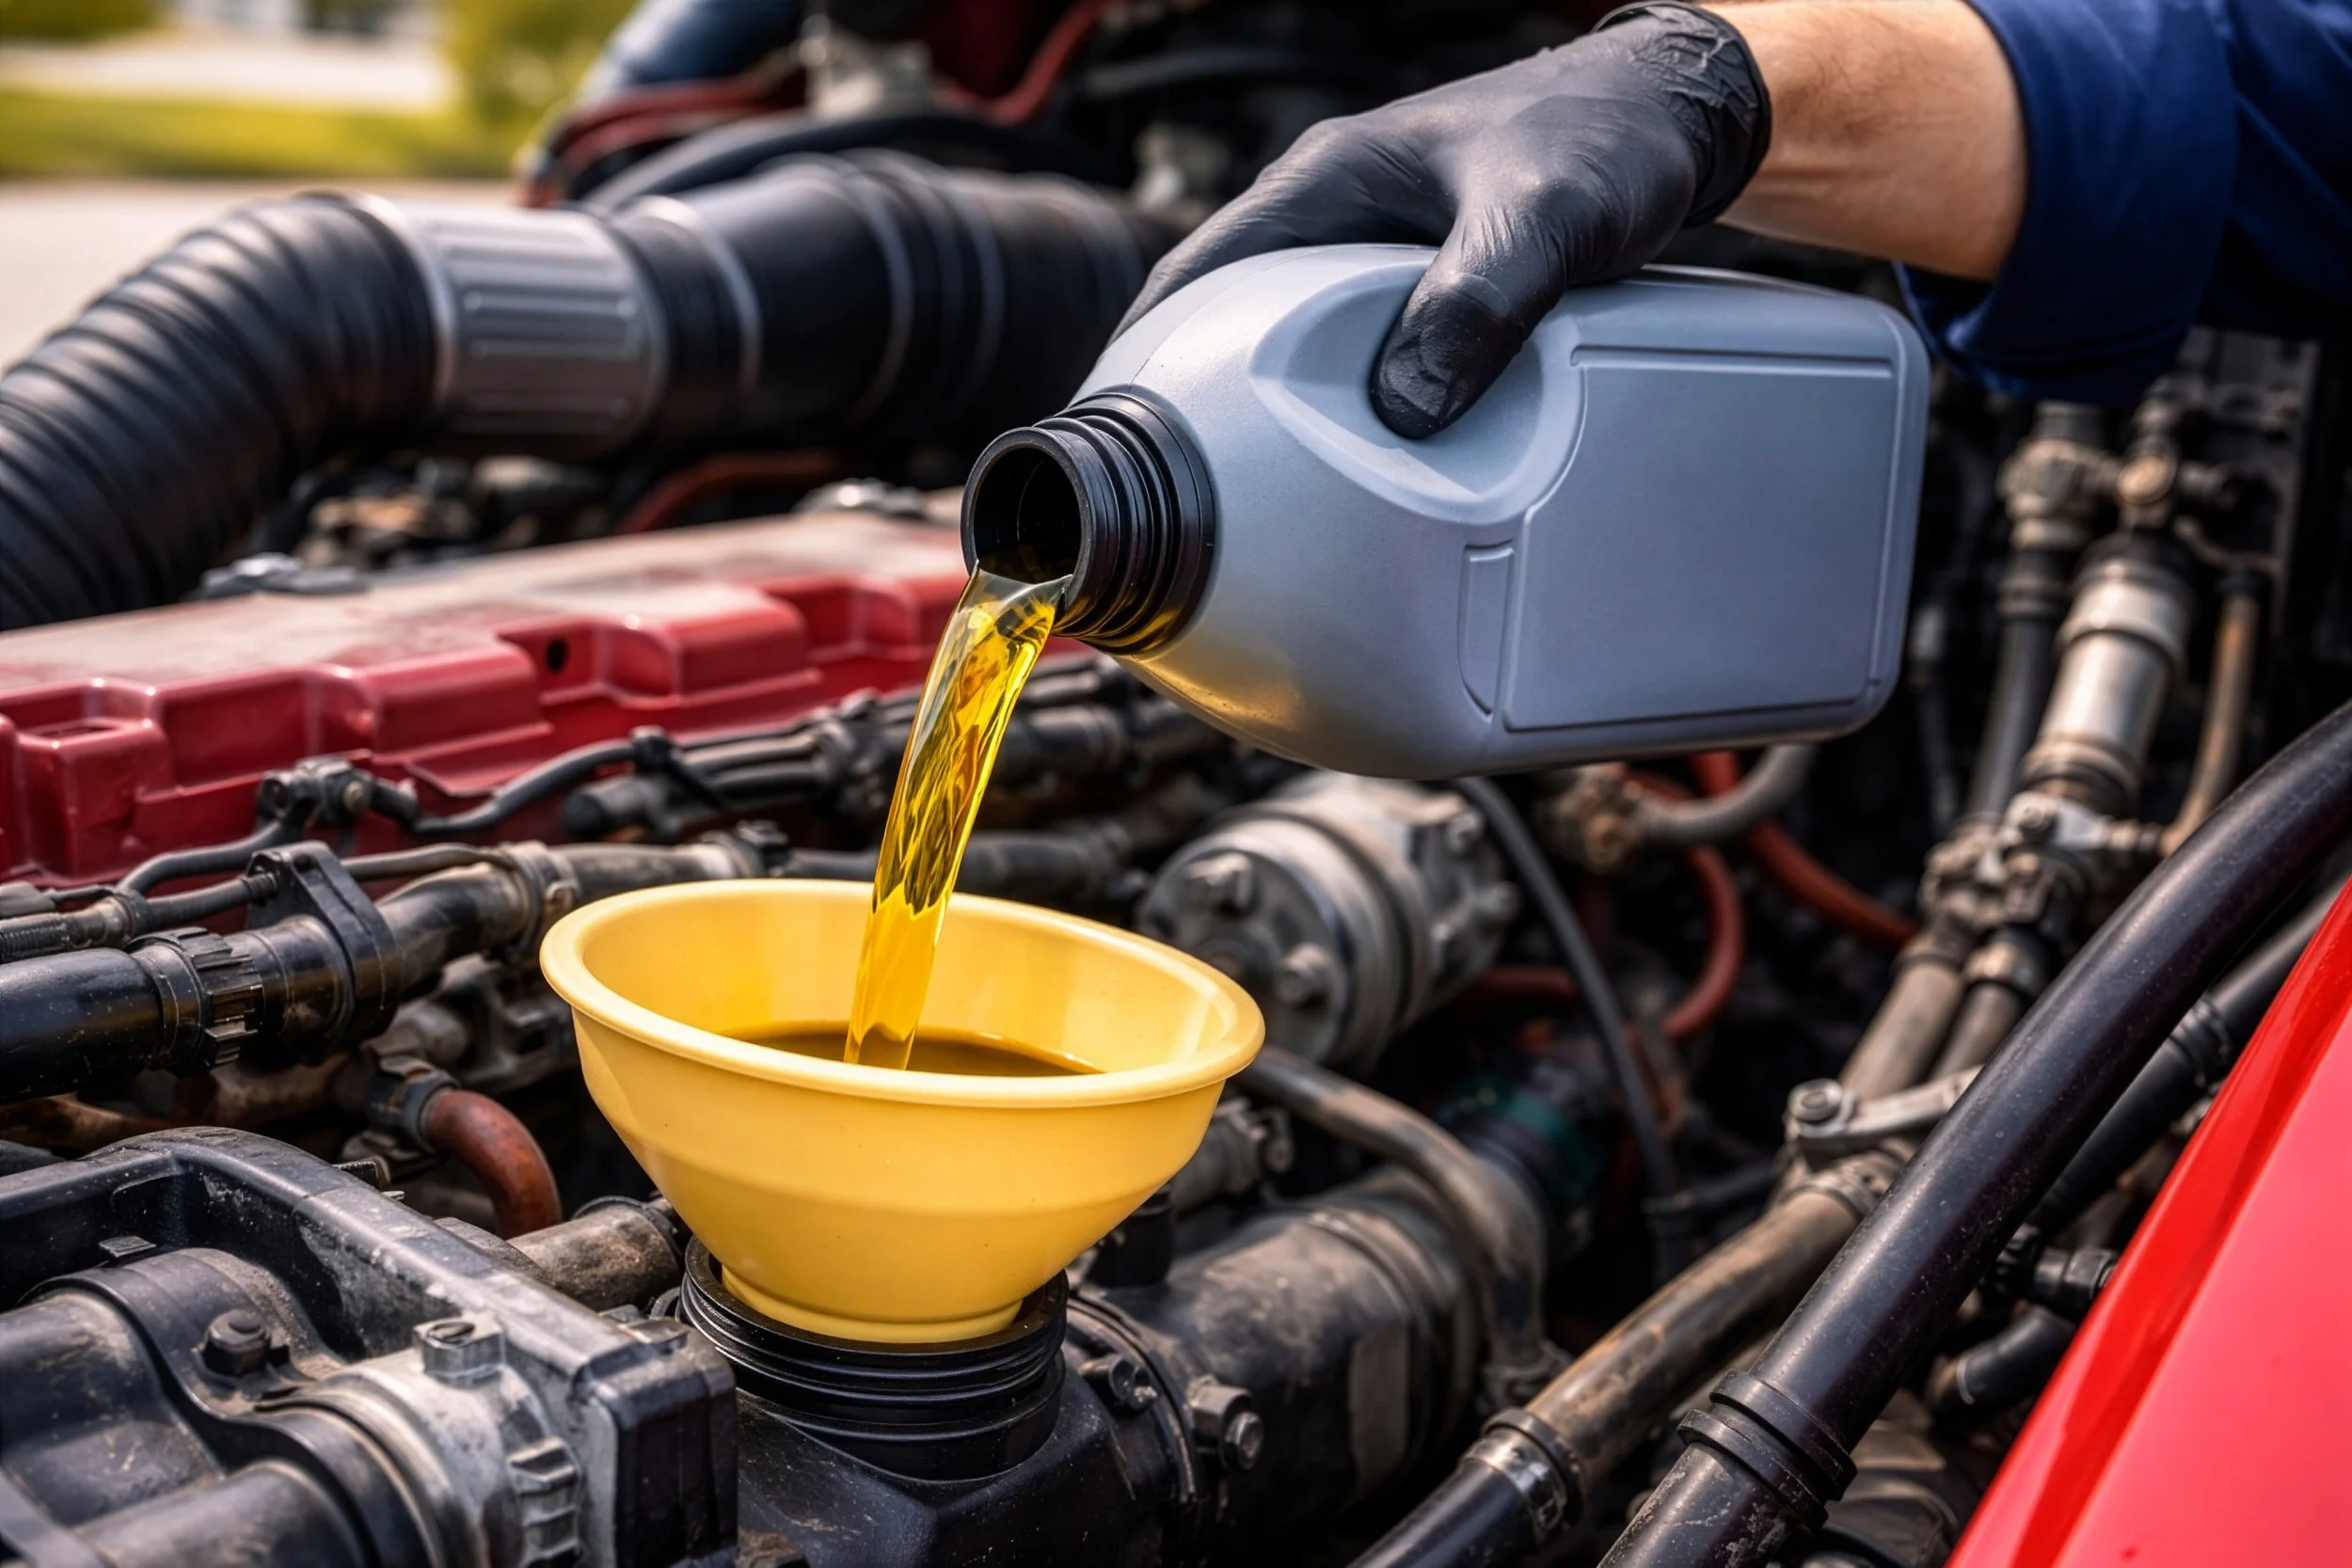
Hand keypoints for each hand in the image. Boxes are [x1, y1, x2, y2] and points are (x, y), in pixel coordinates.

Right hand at [1115, 2, 1769, 437]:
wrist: (1677, 116)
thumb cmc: (1606, 135)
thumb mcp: (1539, 221)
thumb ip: (1475, 307)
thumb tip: (1407, 407)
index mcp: (1326, 185)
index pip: (1192, 275)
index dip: (1139, 357)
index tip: (1108, 437)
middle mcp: (1333, 219)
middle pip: (1224, 324)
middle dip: (1190, 406)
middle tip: (1169, 499)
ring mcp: (1370, 255)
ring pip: (1286, 349)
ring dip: (1266, 418)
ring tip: (1245, 504)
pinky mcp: (1414, 291)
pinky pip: (1347, 361)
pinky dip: (1332, 415)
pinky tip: (1345, 471)